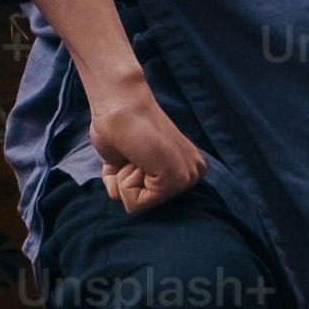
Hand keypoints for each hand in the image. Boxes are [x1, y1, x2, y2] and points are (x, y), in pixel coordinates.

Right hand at [86, 70, 209, 211]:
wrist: (120, 102)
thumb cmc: (117, 128)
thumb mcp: (126, 163)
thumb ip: (133, 183)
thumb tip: (126, 200)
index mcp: (185, 170)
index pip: (147, 199)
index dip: (128, 179)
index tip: (132, 154)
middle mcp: (192, 175)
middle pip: (144, 205)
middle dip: (127, 182)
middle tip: (132, 153)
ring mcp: (186, 178)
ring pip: (138, 205)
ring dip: (124, 179)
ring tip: (133, 153)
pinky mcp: (175, 179)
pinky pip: (134, 203)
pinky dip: (123, 182)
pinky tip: (134, 157)